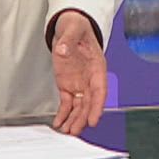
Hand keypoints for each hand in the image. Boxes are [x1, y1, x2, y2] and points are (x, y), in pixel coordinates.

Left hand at [50, 11, 107, 133]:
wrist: (69, 26)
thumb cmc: (77, 26)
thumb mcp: (73, 28)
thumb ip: (69, 39)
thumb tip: (64, 50)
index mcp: (97, 66)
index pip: (100, 89)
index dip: (98, 106)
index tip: (94, 119)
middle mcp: (90, 78)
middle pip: (89, 103)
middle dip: (83, 118)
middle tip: (75, 131)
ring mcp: (79, 83)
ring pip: (79, 106)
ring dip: (74, 120)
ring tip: (67, 132)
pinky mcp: (68, 85)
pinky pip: (67, 103)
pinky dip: (63, 114)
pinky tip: (59, 123)